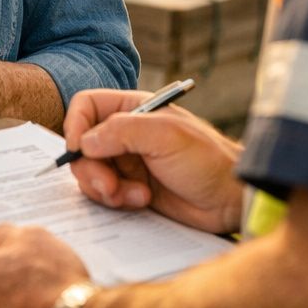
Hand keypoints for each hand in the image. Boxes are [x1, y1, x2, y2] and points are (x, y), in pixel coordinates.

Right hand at [65, 88, 243, 233]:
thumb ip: (122, 132)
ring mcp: (127, 162)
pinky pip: (105, 194)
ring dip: (105, 188)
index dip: (75, 125)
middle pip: (82, 145)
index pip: (86, 106)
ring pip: (90, 173)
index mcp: (133, 109)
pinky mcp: (131, 188)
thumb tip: (84, 143)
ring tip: (134, 196)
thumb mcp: (166, 136)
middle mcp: (125, 134)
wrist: (231, 199)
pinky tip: (142, 201)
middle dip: (90, 168)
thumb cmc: (208, 160)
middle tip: (109, 186)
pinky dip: (117, 200)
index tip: (78, 150)